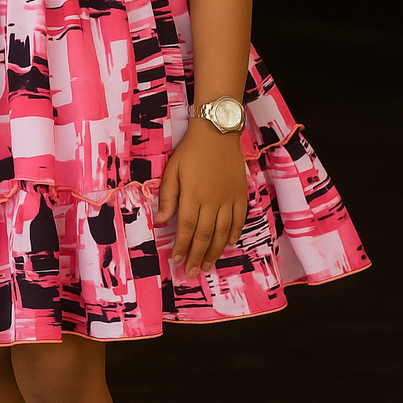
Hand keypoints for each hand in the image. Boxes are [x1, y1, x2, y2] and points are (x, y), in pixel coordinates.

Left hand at [155, 120, 247, 277]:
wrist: (217, 132)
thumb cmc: (191, 150)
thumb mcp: (173, 169)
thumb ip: (168, 196)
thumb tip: (161, 220)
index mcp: (193, 194)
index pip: (186, 227)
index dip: (181, 246)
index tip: (176, 260)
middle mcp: (212, 200)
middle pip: (205, 235)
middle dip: (197, 255)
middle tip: (192, 271)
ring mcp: (228, 198)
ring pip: (223, 232)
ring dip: (215, 251)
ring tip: (208, 265)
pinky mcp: (240, 194)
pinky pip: (239, 219)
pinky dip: (235, 233)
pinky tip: (230, 243)